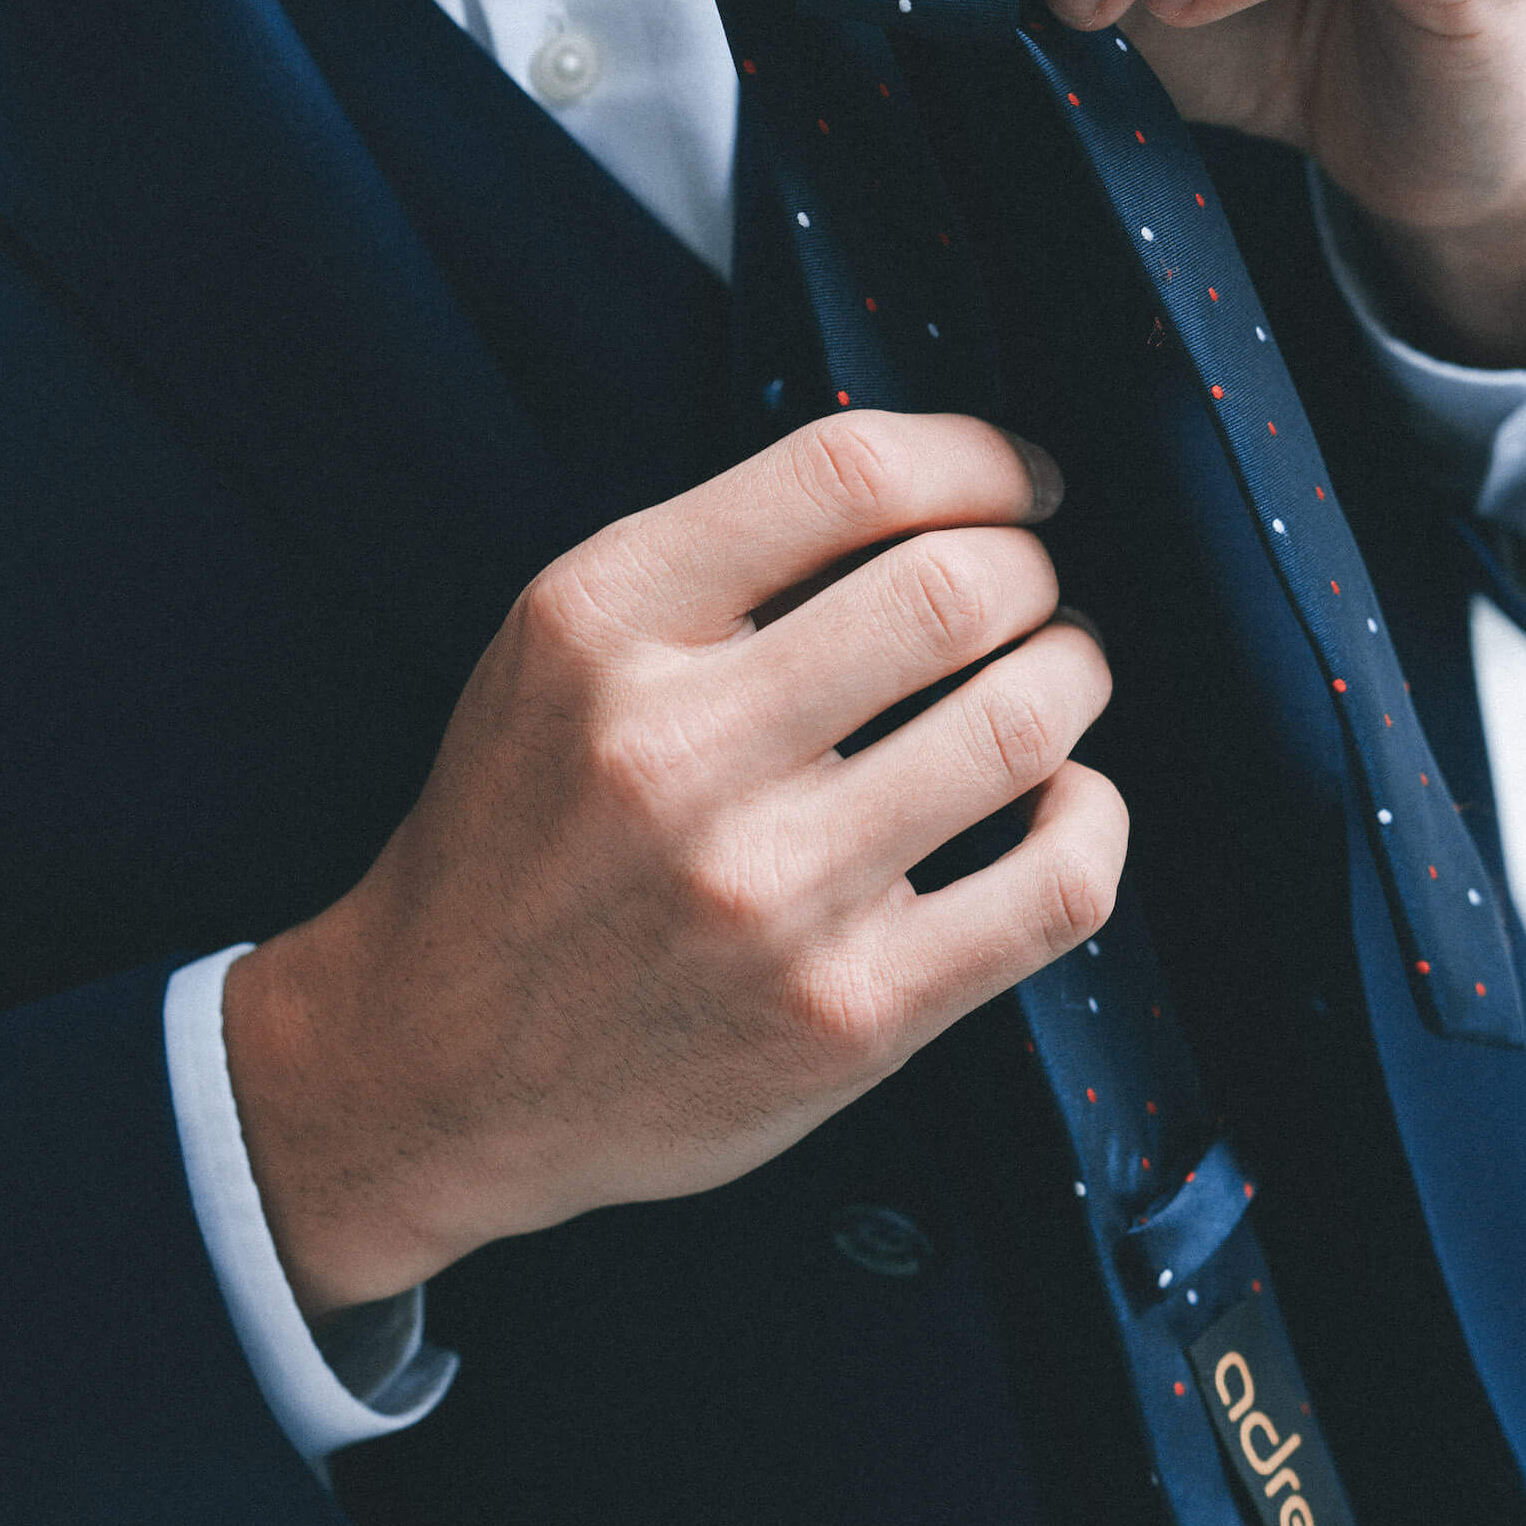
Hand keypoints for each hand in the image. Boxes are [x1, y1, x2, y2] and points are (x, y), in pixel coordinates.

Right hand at [224, 414, 1125, 1315]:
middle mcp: (678, 752)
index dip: (975, 459)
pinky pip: (1057, 886)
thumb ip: (720, 559)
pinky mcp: (848, 1018)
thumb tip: (943, 488)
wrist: (431, 1066)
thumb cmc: (521, 831)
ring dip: (1073, 675)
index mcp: (602, 625)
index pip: (845, 476)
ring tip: (1054, 679)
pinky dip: (1094, 818)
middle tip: (1031, 593)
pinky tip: (1062, 801)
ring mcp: (768, 894)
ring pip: (1026, 722)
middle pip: (958, 587)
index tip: (1018, 482)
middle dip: (1032, 571)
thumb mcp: (556, 647)